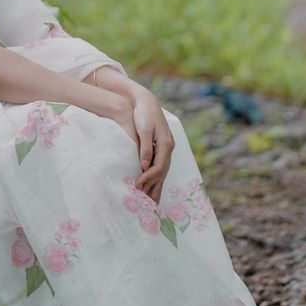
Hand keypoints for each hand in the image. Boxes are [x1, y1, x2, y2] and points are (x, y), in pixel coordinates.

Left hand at [130, 88, 174, 203]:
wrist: (147, 102)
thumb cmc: (144, 114)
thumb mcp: (144, 130)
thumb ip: (145, 148)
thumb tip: (144, 166)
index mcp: (166, 144)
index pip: (159, 167)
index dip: (148, 178)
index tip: (136, 185)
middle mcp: (169, 148)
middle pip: (162, 173)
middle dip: (152, 186)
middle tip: (142, 200)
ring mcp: (167, 149)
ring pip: (163, 172)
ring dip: (157, 187)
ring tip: (151, 203)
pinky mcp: (162, 149)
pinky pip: (161, 167)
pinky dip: (157, 179)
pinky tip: (153, 188)